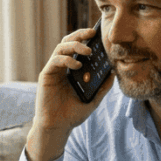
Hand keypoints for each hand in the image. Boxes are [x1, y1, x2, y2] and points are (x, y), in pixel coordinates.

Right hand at [25, 27, 115, 160]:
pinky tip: (76, 65)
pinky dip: (66, 59)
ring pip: (61, 47)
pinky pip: (55, 60)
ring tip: (88, 51)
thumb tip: (114, 73)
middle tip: (92, 32)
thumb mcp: (93, 100)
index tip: (98, 34)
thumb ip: (102, 87)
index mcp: (71, 70)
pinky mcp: (46, 75)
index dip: (86, 39)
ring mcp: (53, 70)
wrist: (58, 127)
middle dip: (80, 35)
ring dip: (75, 46)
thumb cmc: (72, 114)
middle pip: (68, 42)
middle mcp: (61, 67)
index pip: (78, 48)